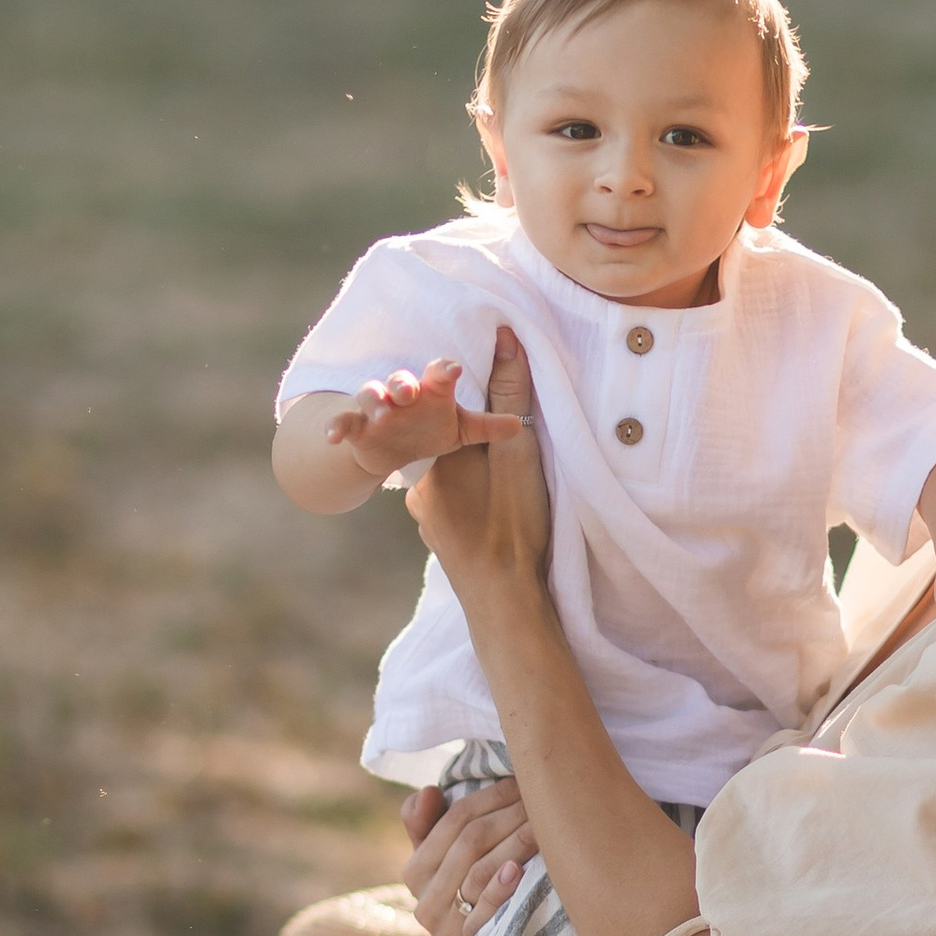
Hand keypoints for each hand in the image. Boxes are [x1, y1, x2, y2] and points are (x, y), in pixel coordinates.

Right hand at [323, 357, 524, 490]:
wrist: (390, 448)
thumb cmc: (430, 429)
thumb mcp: (460, 429)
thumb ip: (486, 427)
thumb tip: (518, 426)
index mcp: (432, 391)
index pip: (439, 374)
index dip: (444, 371)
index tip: (452, 370)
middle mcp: (403, 395)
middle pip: (401, 381)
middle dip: (404, 384)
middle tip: (410, 392)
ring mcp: (377, 409)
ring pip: (371, 395)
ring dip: (375, 401)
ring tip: (382, 415)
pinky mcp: (356, 426)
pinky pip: (343, 421)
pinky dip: (336, 427)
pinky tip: (332, 436)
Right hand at [401, 776, 537, 935]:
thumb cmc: (466, 892)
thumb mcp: (443, 858)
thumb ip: (427, 822)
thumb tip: (427, 791)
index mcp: (415, 872)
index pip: (450, 821)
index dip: (487, 798)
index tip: (518, 782)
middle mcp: (424, 901)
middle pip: (468, 843)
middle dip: (507, 815)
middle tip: (539, 799)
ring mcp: (445, 929)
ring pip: (479, 872)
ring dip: (514, 843)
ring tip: (542, 824)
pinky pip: (484, 913)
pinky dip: (501, 889)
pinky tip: (520, 869)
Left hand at [409, 327, 552, 607]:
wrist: (502, 600)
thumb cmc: (511, 522)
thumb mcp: (517, 449)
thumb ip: (510, 392)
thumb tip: (504, 335)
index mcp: (433, 452)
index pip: (449, 410)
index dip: (473, 402)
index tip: (497, 408)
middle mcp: (419, 481)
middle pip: (446, 442)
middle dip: (472, 441)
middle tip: (506, 451)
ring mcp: (425, 513)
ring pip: (449, 475)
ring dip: (473, 474)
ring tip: (504, 484)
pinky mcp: (439, 538)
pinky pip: (452, 503)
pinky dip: (471, 499)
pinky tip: (493, 510)